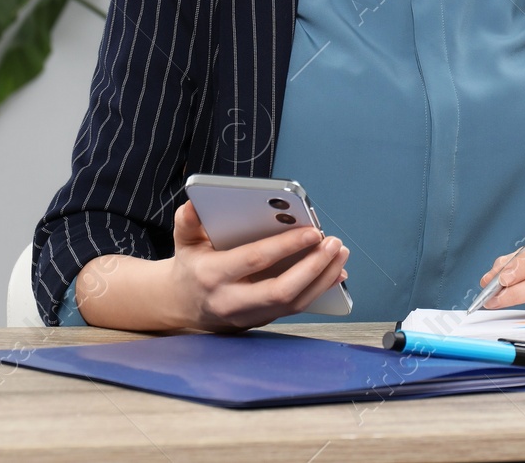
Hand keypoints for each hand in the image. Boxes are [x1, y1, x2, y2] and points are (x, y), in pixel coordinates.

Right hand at [161, 200, 349, 330]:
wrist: (184, 304)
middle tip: (334, 244)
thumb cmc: (191, 266)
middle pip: (281, 290)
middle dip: (313, 266)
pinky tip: (335, 271)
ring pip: (294, 304)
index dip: (286, 246)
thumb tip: (193, 204)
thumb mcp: (184, 241)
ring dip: (323, 279)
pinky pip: (296, 308)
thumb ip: (187, 221)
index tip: (313, 231)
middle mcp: (232, 301)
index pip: (255, 260)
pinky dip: (319, 290)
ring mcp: (250, 316)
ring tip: (340, 253)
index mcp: (213, 275)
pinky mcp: (263, 320)